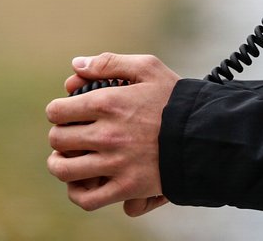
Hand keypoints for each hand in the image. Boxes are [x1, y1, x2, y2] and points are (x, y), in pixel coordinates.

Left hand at [46, 53, 179, 214]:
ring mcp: (114, 163)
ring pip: (64, 170)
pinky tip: (81, 183)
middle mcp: (105, 134)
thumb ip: (109, 63)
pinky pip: (86, 198)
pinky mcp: (126, 187)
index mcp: (107, 102)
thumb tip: (76, 66)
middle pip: (57, 139)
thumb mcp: (148, 68)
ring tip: (66, 159)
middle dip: (60, 135)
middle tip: (71, 135)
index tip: (68, 113)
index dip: (59, 111)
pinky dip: (77, 192)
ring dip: (60, 164)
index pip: (57, 111)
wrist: (205, 134)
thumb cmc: (176, 99)